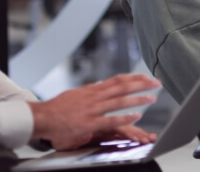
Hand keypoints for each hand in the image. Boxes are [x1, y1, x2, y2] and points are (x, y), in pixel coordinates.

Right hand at [29, 74, 159, 150]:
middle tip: (156, 83)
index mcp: (92, 89)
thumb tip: (102, 86)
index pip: (117, 80)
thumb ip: (91, 92)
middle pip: (122, 87)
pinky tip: (136, 116)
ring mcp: (92, 109)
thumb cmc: (57, 107)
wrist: (42, 117)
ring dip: (137, 100)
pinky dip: (124, 118)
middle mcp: (94, 97)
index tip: (146, 76)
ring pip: (119, 102)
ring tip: (151, 99)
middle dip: (141, 84)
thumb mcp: (76, 94)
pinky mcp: (89, 123)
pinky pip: (110, 120)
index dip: (133, 78)